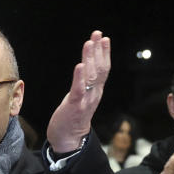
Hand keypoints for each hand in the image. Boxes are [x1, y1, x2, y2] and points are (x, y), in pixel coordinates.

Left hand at [45, 31, 110, 151]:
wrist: (69, 139)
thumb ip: (86, 83)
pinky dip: (79, 77)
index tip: (103, 37)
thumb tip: (86, 66)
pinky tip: (80, 65)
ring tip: (89, 43)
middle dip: (99, 50)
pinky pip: (78, 89)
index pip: (103, 69)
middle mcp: (94, 94)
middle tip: (98, 33)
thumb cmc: (73, 116)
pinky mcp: (75, 106)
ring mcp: (86, 100)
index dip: (104, 52)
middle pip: (100, 69)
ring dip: (90, 58)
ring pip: (91, 77)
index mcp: (96, 90)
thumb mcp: (82, 96)